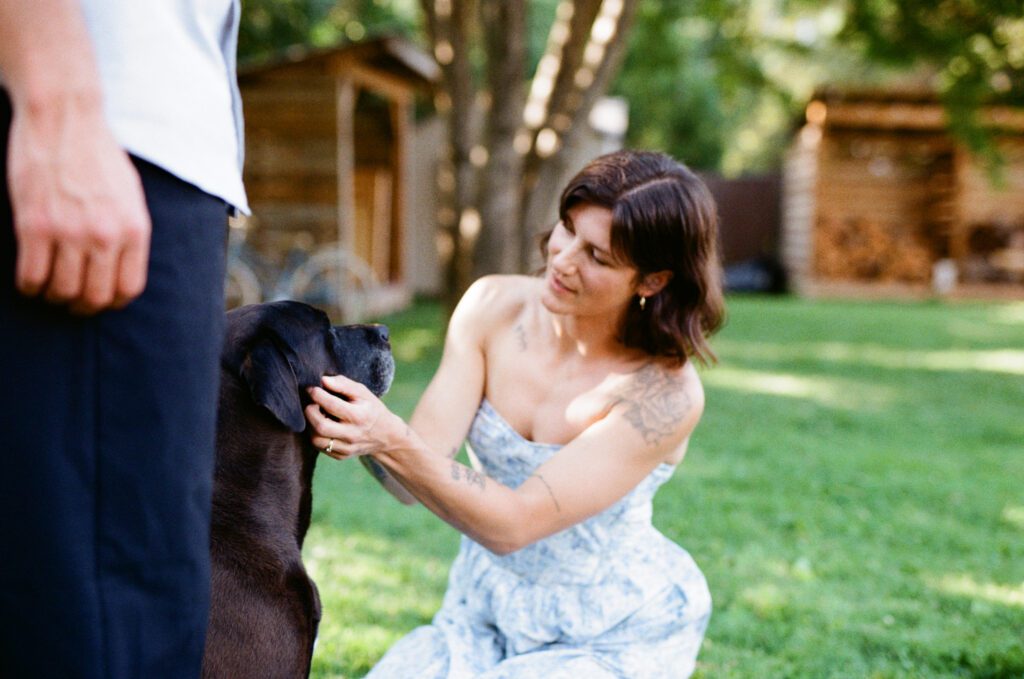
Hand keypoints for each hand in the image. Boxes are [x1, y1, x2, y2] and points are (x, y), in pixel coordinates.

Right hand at [8, 97, 151, 313]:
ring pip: (62, 291)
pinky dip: (29, 285)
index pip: (128, 288)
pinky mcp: (34, 225)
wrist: (64, 118)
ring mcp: (69, 232)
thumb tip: (122, 263)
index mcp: (134, 229)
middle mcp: (106, 236)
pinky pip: (31, 275)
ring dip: (53, 296)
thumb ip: (128, 230)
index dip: (112, 302)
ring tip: (48, 287)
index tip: (99, 299)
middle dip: (82, 306)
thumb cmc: (97, 154)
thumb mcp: (130, 194)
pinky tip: (29, 279)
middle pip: (95, 297)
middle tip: (70, 300)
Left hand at [305, 374, 403, 459]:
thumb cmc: (371, 409)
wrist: (386, 435)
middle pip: (321, 426)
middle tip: (310, 403)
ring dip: (310, 425)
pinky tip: (321, 426)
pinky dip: (315, 435)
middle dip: (309, 412)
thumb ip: (343, 384)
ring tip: (315, 415)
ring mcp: (347, 448)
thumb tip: (323, 380)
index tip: (311, 389)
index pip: (332, 405)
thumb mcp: (363, 392)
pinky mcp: (342, 456)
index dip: (317, 395)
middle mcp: (352, 434)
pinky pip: (320, 447)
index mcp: (359, 416)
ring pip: (316, 440)